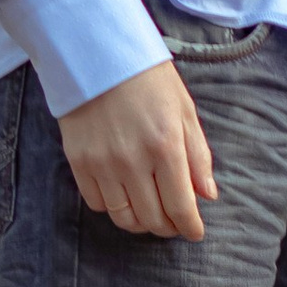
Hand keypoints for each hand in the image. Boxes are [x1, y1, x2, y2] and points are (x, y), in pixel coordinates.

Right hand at [58, 59, 216, 237]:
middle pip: (152, 219)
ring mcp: (103, 164)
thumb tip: (207, 195)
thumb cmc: (148, 79)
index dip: (190, 227)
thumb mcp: (184, 110)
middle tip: (175, 223)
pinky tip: (124, 195)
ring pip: (123, 218)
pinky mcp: (79, 162)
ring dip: (141, 223)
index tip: (194, 232)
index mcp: (166, 146)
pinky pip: (97, 203)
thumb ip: (198, 155)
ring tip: (151, 214)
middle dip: (168, 228)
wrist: (98, 53)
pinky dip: (114, 207)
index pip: (180, 207)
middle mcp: (134, 161)